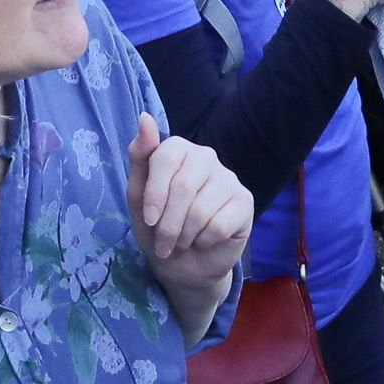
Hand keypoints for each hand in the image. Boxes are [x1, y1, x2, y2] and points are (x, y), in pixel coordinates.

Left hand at [125, 117, 254, 322]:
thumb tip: (145, 117)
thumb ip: (140, 158)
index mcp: (178, 149)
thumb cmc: (158, 228)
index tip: (148, 219)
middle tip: (164, 242)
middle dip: (168, 223)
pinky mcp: (245, 201)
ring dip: (185, 235)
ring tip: (183, 242)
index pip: (165, 157)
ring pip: (201, 209)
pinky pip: (219, 224)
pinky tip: (205, 240)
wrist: (184, 266)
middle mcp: (206, 157)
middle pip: (183, 186)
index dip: (154, 193)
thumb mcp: (138, 197)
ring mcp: (228, 177)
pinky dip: (205, 240)